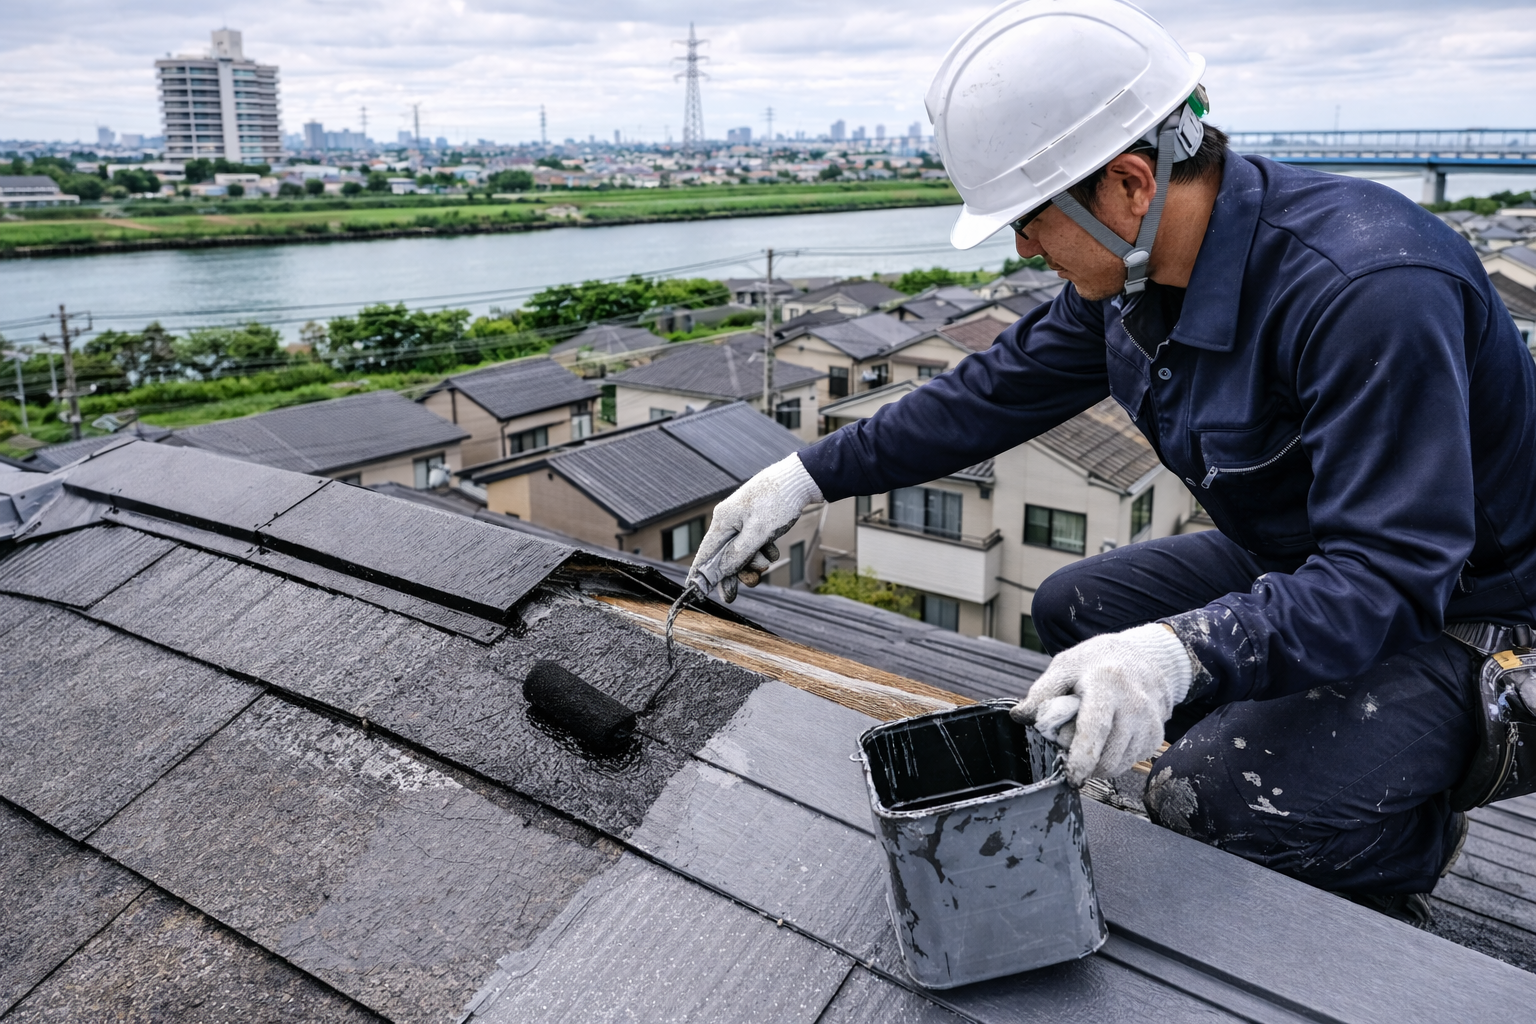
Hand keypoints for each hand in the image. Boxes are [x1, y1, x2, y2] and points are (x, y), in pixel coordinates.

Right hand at [687, 454, 821, 601]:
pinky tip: (772, 546)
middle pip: (725, 555)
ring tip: (768, 556)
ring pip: (741, 551)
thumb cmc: (778, 502)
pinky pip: (753, 544)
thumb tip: (721, 571)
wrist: (799, 480)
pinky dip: (763, 549)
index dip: (701, 573)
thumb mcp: (758, 533)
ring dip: (755, 560)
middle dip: (739, 570)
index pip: (705, 553)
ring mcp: (742, 521)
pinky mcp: (754, 521)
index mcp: (723, 521)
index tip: (695, 591)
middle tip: (752, 582)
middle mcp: (728, 521)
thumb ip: (738, 554)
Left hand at [1011, 624, 1191, 785]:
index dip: (1082, 756)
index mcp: (1107, 683)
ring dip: (1098, 761)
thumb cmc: (1098, 661)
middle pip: (1108, 754)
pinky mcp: (1156, 736)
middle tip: (1071, 742)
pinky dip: (1114, 757)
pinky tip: (1109, 736)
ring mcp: (1150, 722)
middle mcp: (1134, 704)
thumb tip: (1021, 716)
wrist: (1145, 656)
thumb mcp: (1065, 666)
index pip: (1095, 727)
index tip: (1072, 775)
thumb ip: (1042, 692)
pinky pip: (1130, 761)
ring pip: (1119, 764)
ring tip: (1091, 735)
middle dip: (1084, 761)